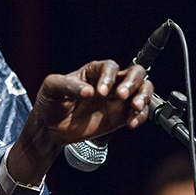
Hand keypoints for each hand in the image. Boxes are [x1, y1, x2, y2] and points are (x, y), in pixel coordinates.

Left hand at [31, 60, 152, 146]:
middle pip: (135, 72)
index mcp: (93, 71)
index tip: (100, 92)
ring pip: (144, 89)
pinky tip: (131, 123)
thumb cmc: (50, 102)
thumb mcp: (51, 88)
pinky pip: (141, 113)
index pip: (110, 67)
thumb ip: (67, 86)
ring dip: (143, 96)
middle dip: (133, 82)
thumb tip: (88, 91)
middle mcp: (110, 82)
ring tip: (134, 108)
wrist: (51, 128)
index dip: (109, 77)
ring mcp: (118, 99)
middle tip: (121, 96)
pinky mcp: (122, 116)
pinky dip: (141, 116)